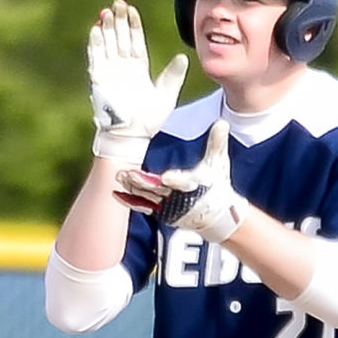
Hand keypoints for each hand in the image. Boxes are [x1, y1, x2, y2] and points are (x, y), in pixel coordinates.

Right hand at [88, 0, 187, 160]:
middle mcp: (123, 67)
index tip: (132, 10)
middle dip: (118, 21)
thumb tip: (184, 57)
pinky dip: (95, 44)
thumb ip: (173, 75)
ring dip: (106, 28)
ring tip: (106, 12)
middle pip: (120, 38)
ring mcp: (110, 72)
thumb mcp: (166, 95)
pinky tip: (96, 30)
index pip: (135, 41)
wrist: (132, 135)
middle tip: (118, 3)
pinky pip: (96, 58)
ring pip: (107, 44)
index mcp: (138, 68)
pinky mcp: (99, 79)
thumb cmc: (149, 120)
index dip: (133, 25)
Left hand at [114, 119, 245, 242]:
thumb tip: (222, 122)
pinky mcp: (162, 212)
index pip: (184, 182)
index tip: (165, 178)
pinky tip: (116, 192)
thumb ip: (217, 143)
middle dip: (143, 183)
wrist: (218, 215)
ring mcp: (169, 207)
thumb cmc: (216, 184)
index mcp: (195, 184)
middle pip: (159, 190)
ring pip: (148, 197)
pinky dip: (130, 200)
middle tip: (128, 174)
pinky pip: (143, 206)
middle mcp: (180, 198)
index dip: (175, 180)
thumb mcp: (219, 163)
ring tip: (120, 177)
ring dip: (132, 188)